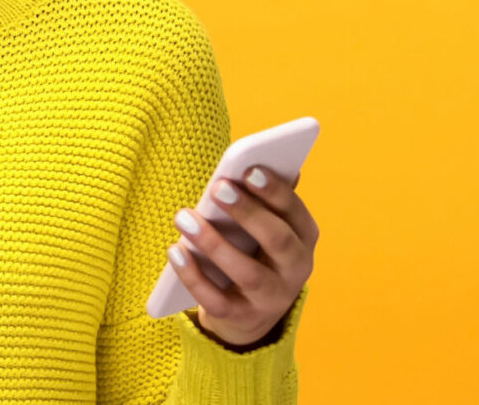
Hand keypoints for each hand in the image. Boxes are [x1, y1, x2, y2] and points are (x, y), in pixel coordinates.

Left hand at [167, 167, 318, 347]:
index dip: (275, 191)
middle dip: (248, 212)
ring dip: (213, 242)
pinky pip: (217, 300)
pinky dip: (193, 276)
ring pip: (246, 272)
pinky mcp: (242, 318)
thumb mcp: (265, 225)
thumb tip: (264, 160)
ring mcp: (271, 298)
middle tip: (217, 188)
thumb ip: (264, 198)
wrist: (250, 311)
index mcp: (303, 238)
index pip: (294, 212)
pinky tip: (174, 251)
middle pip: (277, 240)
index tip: (249, 169)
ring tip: (183, 217)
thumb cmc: (254, 250)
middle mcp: (295, 270)